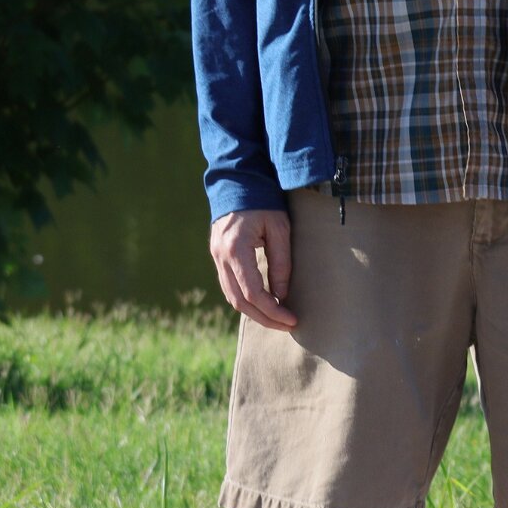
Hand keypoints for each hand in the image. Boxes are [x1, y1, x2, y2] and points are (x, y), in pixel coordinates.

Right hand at [209, 208, 296, 329]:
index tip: (291, 319)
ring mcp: (216, 257)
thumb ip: (281, 262)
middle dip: (265, 318)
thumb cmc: (264, 202)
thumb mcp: (279, 228)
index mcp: (235, 249)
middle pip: (240, 301)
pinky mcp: (218, 257)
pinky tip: (263, 304)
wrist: (238, 182)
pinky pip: (229, 287)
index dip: (272, 310)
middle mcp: (221, 257)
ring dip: (254, 312)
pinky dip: (245, 300)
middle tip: (287, 325)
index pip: (253, 292)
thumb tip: (282, 296)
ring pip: (232, 297)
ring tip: (278, 319)